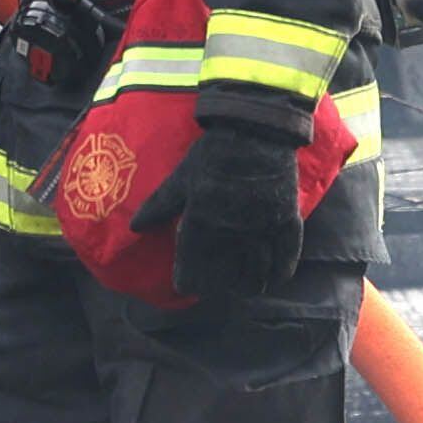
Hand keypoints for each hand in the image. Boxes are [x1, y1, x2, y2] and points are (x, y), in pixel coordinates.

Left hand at [131, 122, 303, 300]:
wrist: (254, 131)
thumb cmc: (212, 154)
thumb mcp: (181, 177)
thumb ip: (159, 205)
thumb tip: (134, 228)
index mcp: (203, 219)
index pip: (192, 259)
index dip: (187, 276)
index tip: (183, 286)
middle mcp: (233, 230)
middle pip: (226, 269)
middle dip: (218, 283)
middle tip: (214, 289)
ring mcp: (262, 226)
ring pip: (258, 267)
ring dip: (250, 283)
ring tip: (244, 290)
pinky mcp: (287, 219)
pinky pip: (287, 252)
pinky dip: (283, 268)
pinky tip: (276, 279)